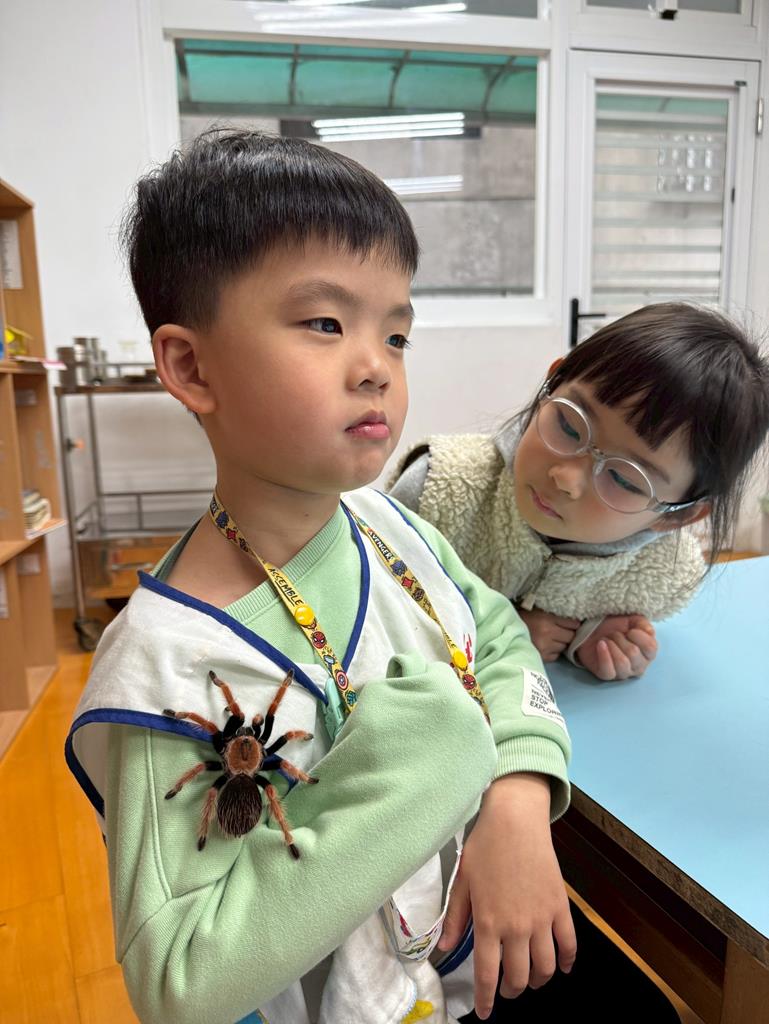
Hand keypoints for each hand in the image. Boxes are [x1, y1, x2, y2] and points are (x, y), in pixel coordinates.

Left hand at [437, 773, 576, 1019]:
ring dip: (537, 981)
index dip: (486, 1000)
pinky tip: (560, 967)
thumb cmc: (485, 847)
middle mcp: (516, 927)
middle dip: (511, 992)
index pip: (487, 975)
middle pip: (518, 977)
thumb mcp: (462, 881)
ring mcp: (541, 918)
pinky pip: (568, 945)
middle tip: (506, 991)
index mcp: (488, 922)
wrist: (515, 820)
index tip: (484, 1012)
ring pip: (545, 968)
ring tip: (529, 979)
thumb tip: (443, 948)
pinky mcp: (560, 907)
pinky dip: (566, 962)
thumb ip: (456, 918)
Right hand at [517, 607, 579, 662]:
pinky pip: (555, 655)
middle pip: (571, 636)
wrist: (504, 631)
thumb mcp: (538, 610)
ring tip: (551, 638)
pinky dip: (553, 652)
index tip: (571, 624)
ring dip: (560, 643)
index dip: (573, 624)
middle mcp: (548, 632)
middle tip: (562, 631)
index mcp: (547, 618)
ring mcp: (545, 646)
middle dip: (568, 634)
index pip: (573, 623)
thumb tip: (573, 619)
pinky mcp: (541, 657)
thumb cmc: (522, 618)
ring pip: (563, 646)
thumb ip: (553, 614)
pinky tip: (546, 646)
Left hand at [576, 615, 657, 680]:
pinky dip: (604, 655)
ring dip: (612, 645)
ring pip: (621, 662)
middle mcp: (638, 666)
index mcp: (648, 654)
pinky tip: (600, 644)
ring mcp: (623, 672)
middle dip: (620, 638)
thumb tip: (649, 631)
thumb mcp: (633, 620)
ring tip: (607, 639)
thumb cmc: (616, 626)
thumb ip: (644, 624)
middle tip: (614, 634)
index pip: (650, 647)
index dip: (639, 636)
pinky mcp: (606, 674)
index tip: (630, 630)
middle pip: (633, 653)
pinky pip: (608, 671)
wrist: (594, 629)